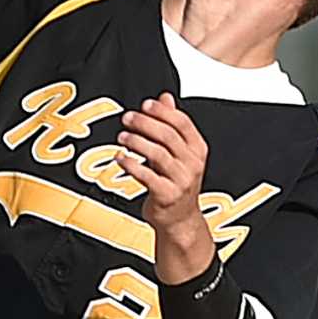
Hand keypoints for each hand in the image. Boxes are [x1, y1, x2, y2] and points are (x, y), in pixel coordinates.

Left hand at [117, 92, 213, 280]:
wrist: (180, 220)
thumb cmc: (177, 184)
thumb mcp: (180, 154)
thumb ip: (172, 125)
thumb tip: (165, 97)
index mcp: (197, 149)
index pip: (182, 123)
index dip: (162, 112)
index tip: (145, 104)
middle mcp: (192, 163)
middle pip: (168, 136)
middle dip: (144, 124)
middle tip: (127, 118)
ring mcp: (181, 180)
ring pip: (157, 154)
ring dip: (136, 142)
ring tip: (121, 137)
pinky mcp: (166, 194)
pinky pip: (146, 176)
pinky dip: (131, 164)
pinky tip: (120, 158)